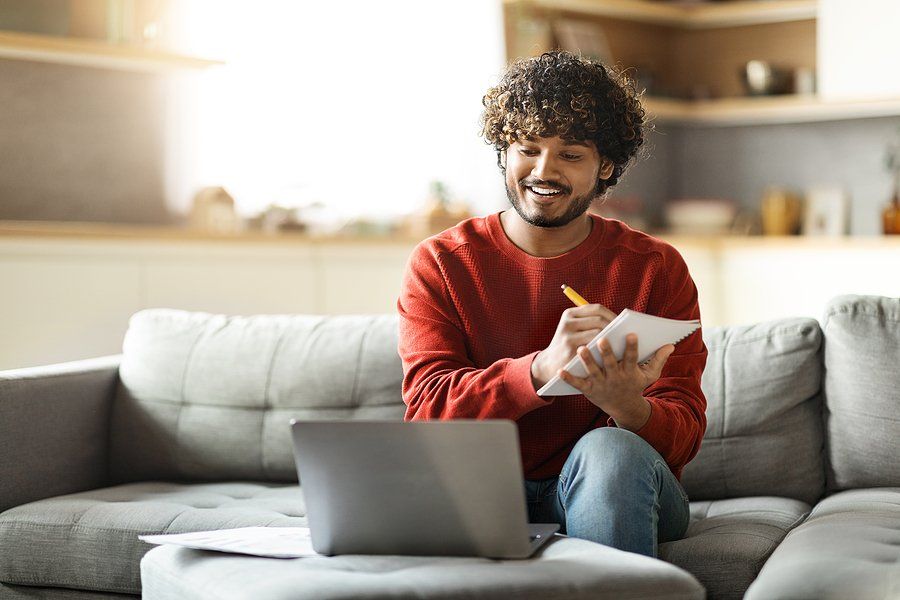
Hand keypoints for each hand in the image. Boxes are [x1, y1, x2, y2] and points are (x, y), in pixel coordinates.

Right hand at [531, 303, 617, 388]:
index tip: (623, 322)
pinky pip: (593, 349)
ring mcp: (568, 337)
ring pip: (598, 334)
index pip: (597, 308)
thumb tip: (620, 320)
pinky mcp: (570, 352)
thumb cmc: (568, 345)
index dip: (612, 314)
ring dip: (611, 339)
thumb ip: (591, 322)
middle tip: (625, 335)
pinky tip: (613, 354)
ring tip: (621, 344)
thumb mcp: (573, 329)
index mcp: (569, 314)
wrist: (548, 364)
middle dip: (615, 327)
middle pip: (599, 320)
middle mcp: (567, 323)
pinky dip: (604, 350)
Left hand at [558, 333, 673, 419]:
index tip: (632, 334)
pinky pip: (578, 385)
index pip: (632, 358)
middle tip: (601, 338)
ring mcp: (601, 384)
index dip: (632, 347)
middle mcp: (615, 378)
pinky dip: (569, 378)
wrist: (624, 408)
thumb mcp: (649, 375)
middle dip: (606, 352)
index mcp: (629, 372)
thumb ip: (658, 360)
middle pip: (610, 364)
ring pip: (593, 371)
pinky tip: (561, 370)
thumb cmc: (635, 385)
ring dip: (587, 361)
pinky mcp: (589, 390)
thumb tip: (671, 345)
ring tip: (580, 349)